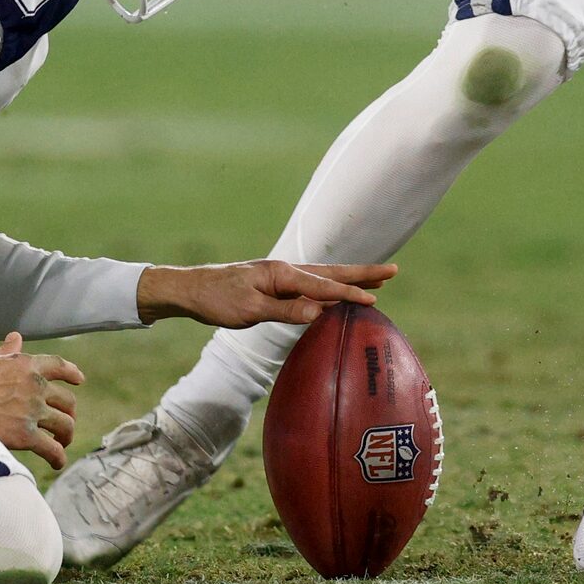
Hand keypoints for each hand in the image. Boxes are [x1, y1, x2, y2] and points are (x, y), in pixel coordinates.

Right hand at [0, 333, 83, 469]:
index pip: (59, 366)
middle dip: (69, 413)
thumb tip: (16, 338)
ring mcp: (33, 411)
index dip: (72, 373)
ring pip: (65, 425)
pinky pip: (52, 448)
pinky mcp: (26, 435)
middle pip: (68, 401)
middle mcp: (37, 387)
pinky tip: (57, 463)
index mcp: (29, 365)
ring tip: (62, 443)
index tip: (79, 379)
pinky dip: (58, 457)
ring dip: (66, 435)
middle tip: (64, 422)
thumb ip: (8, 351)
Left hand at [137, 259, 394, 328]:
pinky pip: (311, 284)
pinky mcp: (274, 285)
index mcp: (281, 274)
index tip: (376, 298)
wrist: (190, 290)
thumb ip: (285, 311)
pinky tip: (336, 291)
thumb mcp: (249, 309)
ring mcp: (280, 276)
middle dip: (362, 273)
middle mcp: (285, 270)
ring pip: (323, 276)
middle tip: (393, 271)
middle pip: (331, 272)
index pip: (323, 285)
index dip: (350, 292)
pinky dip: (330, 286)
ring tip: (376, 279)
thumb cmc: (216, 300)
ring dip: (350, 277)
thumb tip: (320, 312)